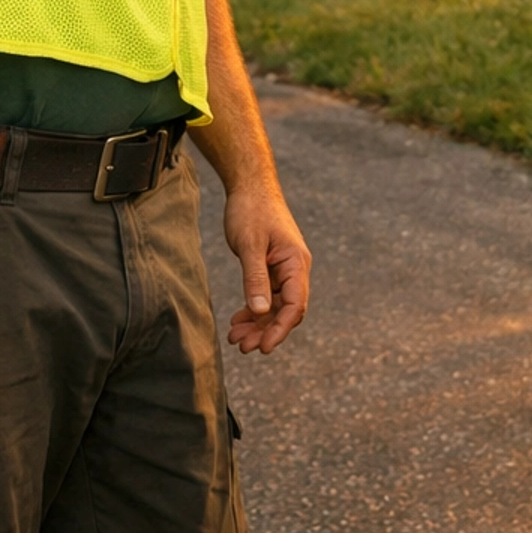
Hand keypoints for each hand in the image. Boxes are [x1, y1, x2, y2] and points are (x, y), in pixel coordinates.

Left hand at [222, 178, 310, 355]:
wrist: (249, 185)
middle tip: (243, 347)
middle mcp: (294, 268)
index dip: (280, 329)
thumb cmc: (251, 210)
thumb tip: (260, 312)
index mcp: (296, 262)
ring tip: (235, 338)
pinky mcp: (271, 266)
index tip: (263, 347)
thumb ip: (255, 278)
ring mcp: (283, 268)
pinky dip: (253, 310)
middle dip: (266, 331)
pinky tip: (238, 320)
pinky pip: (266, 296)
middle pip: (285, 310)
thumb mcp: (250, 245)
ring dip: (257, 323)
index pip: (295, 305)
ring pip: (274, 306)